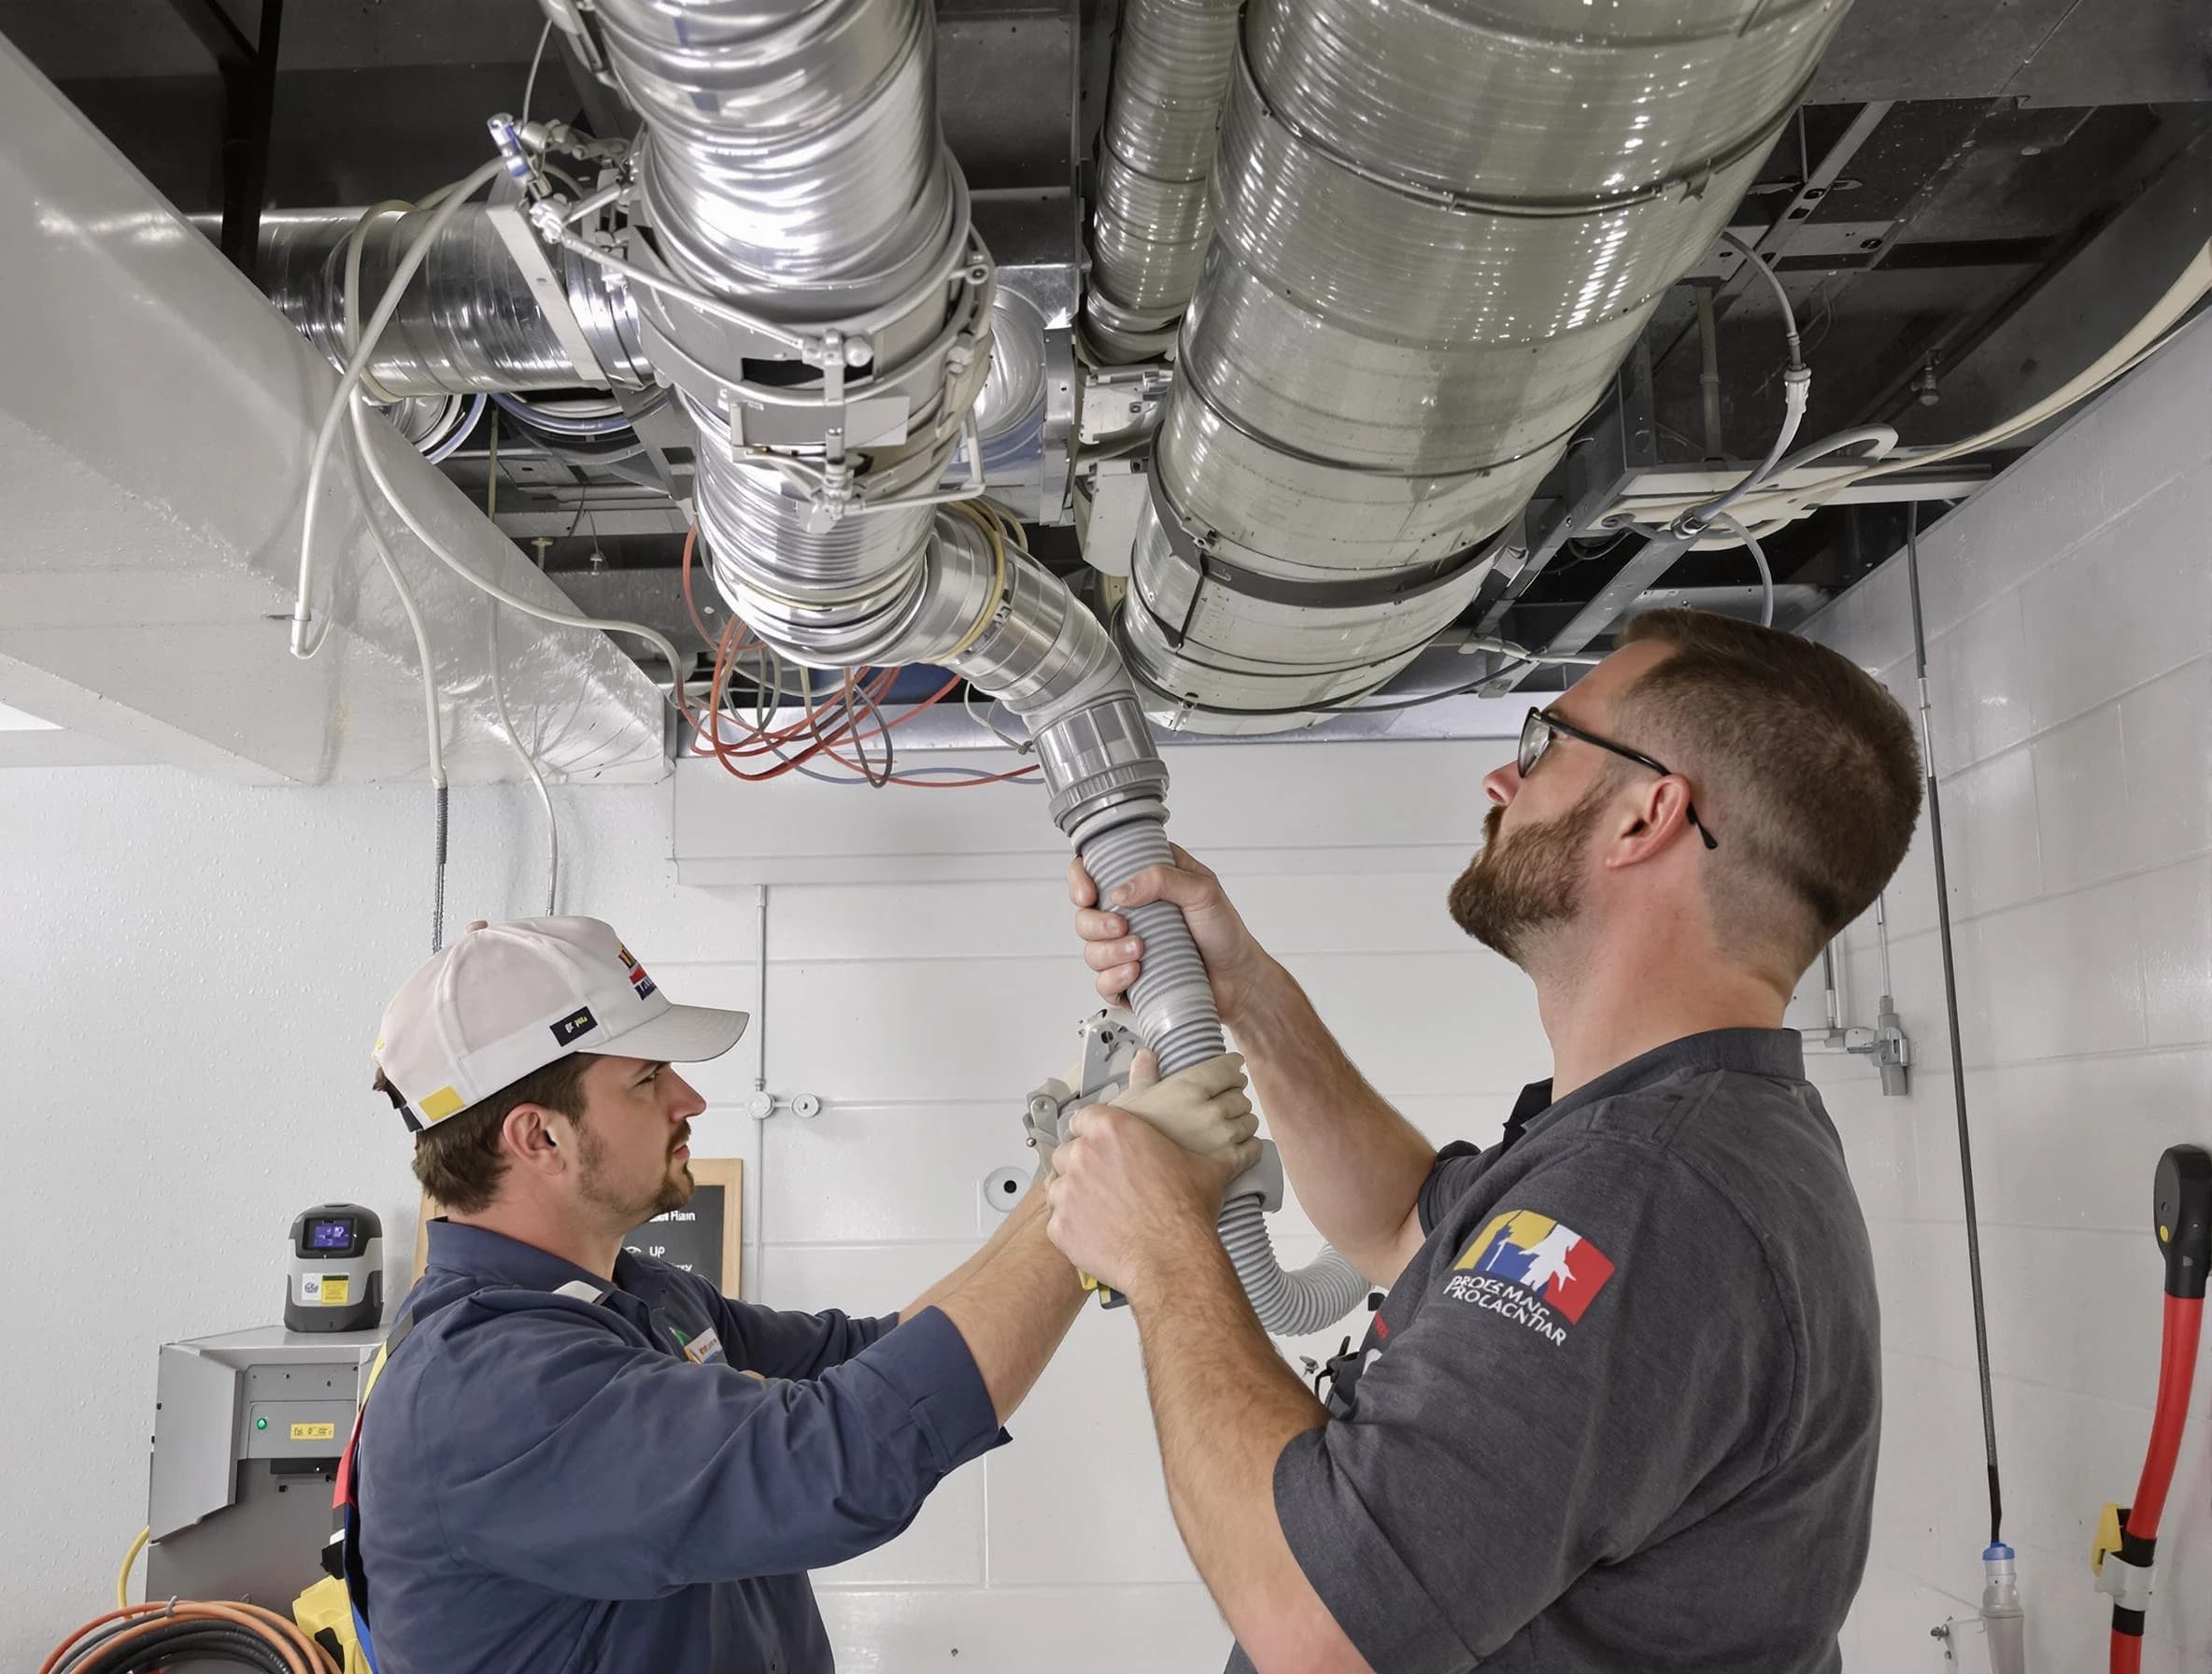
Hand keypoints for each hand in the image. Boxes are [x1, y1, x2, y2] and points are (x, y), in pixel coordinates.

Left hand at [1046, 1100, 1256, 1298]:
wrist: (1174, 1257)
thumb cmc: (1188, 1211)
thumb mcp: (1204, 1167)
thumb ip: (1216, 1146)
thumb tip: (1251, 1144)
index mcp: (1113, 1128)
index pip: (1085, 1117)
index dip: (1092, 1132)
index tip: (1101, 1146)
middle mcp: (1083, 1152)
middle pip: (1067, 1150)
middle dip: (1080, 1164)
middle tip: (1103, 1183)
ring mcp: (1067, 1189)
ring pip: (1057, 1185)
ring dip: (1072, 1194)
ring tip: (1097, 1209)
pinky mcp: (1060, 1225)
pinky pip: (1056, 1220)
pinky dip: (1071, 1227)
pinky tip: (1094, 1232)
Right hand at [1069, 845, 1272, 1021]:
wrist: (1239, 980)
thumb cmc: (1225, 932)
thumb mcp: (1204, 891)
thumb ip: (1163, 879)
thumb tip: (1120, 891)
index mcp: (1145, 881)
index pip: (1094, 870)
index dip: (1080, 879)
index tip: (1088, 894)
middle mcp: (1131, 913)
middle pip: (1084, 915)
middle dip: (1095, 924)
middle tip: (1122, 927)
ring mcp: (1127, 947)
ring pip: (1090, 950)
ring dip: (1108, 953)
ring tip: (1139, 953)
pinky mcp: (1129, 979)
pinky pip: (1103, 983)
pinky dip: (1113, 979)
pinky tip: (1135, 974)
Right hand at [1109, 1049, 1258, 1164]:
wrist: (1132, 1182)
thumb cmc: (1128, 1140)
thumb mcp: (1130, 1101)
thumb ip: (1143, 1075)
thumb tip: (1146, 1055)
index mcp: (1188, 1087)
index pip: (1228, 1067)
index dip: (1231, 1068)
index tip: (1231, 1070)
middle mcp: (1210, 1110)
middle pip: (1240, 1096)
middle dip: (1234, 1097)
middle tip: (1224, 1101)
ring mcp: (1222, 1138)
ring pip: (1249, 1122)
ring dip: (1241, 1122)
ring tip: (1227, 1126)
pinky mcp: (1229, 1164)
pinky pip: (1253, 1148)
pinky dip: (1248, 1146)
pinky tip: (1236, 1146)